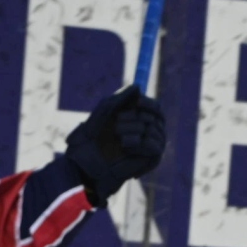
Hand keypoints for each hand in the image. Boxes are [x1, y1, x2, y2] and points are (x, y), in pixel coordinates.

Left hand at [65, 87, 166, 201]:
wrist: (89, 158)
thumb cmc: (95, 133)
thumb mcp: (107, 108)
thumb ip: (122, 96)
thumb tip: (138, 86)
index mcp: (139, 117)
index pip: (156, 107)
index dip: (149, 104)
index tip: (137, 103)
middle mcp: (148, 130)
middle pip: (157, 117)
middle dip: (135, 118)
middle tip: (117, 127)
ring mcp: (151, 145)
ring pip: (154, 131)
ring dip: (133, 131)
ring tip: (119, 139)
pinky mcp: (151, 160)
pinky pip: (155, 147)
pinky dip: (139, 145)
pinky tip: (125, 147)